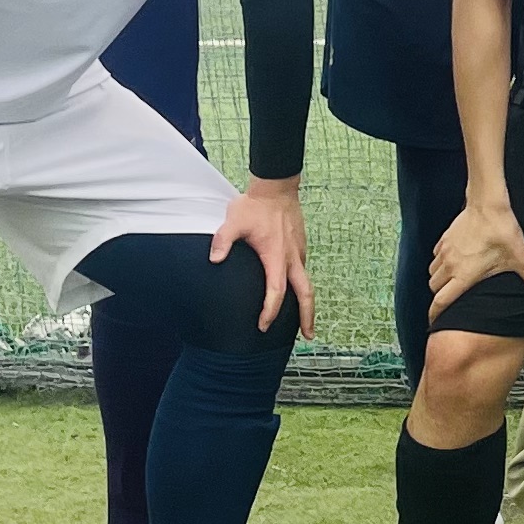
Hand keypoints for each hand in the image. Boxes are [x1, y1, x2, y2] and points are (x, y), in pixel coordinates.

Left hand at [211, 177, 313, 338]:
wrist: (277, 187)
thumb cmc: (255, 205)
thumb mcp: (233, 221)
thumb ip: (222, 241)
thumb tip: (214, 260)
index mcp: (275, 256)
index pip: (276, 291)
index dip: (270, 311)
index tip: (264, 326)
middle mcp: (291, 258)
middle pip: (306, 293)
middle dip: (308, 317)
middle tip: (309, 336)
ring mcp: (298, 252)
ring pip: (306, 283)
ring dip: (307, 303)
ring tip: (305, 321)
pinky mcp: (300, 246)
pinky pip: (303, 271)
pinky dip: (302, 287)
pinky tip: (295, 292)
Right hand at [428, 191, 523, 309]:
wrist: (488, 204)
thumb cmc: (500, 230)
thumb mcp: (520, 258)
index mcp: (463, 276)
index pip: (441, 301)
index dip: (436, 314)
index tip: (435, 321)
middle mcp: (449, 265)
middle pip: (434, 288)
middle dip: (439, 296)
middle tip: (448, 300)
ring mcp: (445, 251)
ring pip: (432, 272)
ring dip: (438, 279)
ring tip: (449, 282)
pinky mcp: (445, 238)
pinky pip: (436, 256)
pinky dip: (440, 262)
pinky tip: (452, 260)